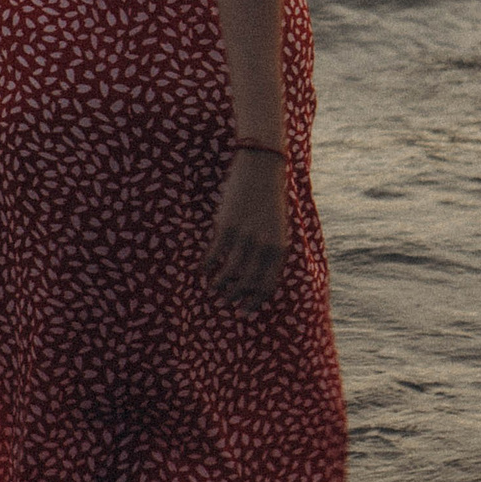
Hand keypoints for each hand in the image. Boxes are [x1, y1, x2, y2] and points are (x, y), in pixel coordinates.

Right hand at [205, 149, 287, 311]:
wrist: (262, 169)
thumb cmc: (269, 199)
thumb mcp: (276, 228)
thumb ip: (269, 251)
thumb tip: (253, 277)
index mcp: (279, 248)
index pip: (267, 285)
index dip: (254, 302)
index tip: (244, 312)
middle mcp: (263, 246)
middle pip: (246, 283)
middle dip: (235, 297)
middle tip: (225, 302)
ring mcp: (244, 237)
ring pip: (228, 272)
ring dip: (219, 285)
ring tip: (213, 288)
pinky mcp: (226, 227)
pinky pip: (213, 255)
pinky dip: (206, 266)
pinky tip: (201, 270)